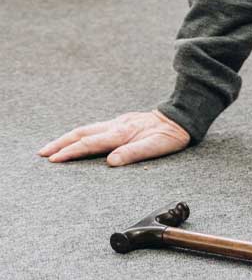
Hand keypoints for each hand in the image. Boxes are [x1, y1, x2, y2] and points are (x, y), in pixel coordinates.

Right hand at [39, 109, 190, 166]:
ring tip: (51, 148)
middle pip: (81, 133)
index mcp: (122, 133)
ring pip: (86, 129)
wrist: (182, 117)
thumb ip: (133, 153)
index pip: (90, 143)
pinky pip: (94, 128)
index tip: (53, 160)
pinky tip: (76, 139)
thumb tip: (111, 162)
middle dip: (60, 144)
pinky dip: (79, 134)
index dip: (71, 152)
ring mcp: (118, 123)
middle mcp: (116, 126)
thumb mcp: (156, 146)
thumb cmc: (170, 134)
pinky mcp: (121, 123)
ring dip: (67, 138)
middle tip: (42, 154)